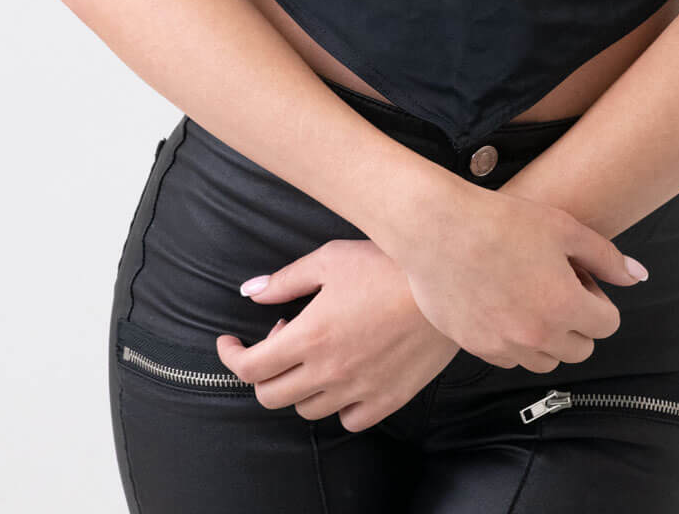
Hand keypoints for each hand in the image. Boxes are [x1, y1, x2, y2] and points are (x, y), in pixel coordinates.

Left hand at [214, 238, 458, 430]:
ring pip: (306, 411)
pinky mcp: (387, 400)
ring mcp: (358, 389)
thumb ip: (285, 281)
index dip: (232, 357)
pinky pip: (348, 420)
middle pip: (271, 397)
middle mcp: (329, 371)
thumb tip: (250, 292)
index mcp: (310, 336)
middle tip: (277, 342)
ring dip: (298, 385)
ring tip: (314, 353)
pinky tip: (343, 376)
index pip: (251, 368)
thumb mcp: (330, 258)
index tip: (231, 342)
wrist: (447, 281)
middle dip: (261, 372)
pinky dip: (337, 405)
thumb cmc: (388, 263)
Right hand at [398, 177, 646, 371]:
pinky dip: (515, 341)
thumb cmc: (500, 220)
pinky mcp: (476, 347)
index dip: (598, 299)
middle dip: (578, 321)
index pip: (607, 326)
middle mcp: (537, 335)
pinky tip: (504, 304)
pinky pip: (510, 358)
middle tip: (556, 284)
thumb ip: (606, 257)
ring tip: (530, 295)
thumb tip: (638, 276)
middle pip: (581, 349)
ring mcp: (505, 345)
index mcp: (564, 305)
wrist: (436, 228)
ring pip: (546, 360)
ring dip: (549, 337)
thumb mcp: (562, 227)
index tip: (581, 278)